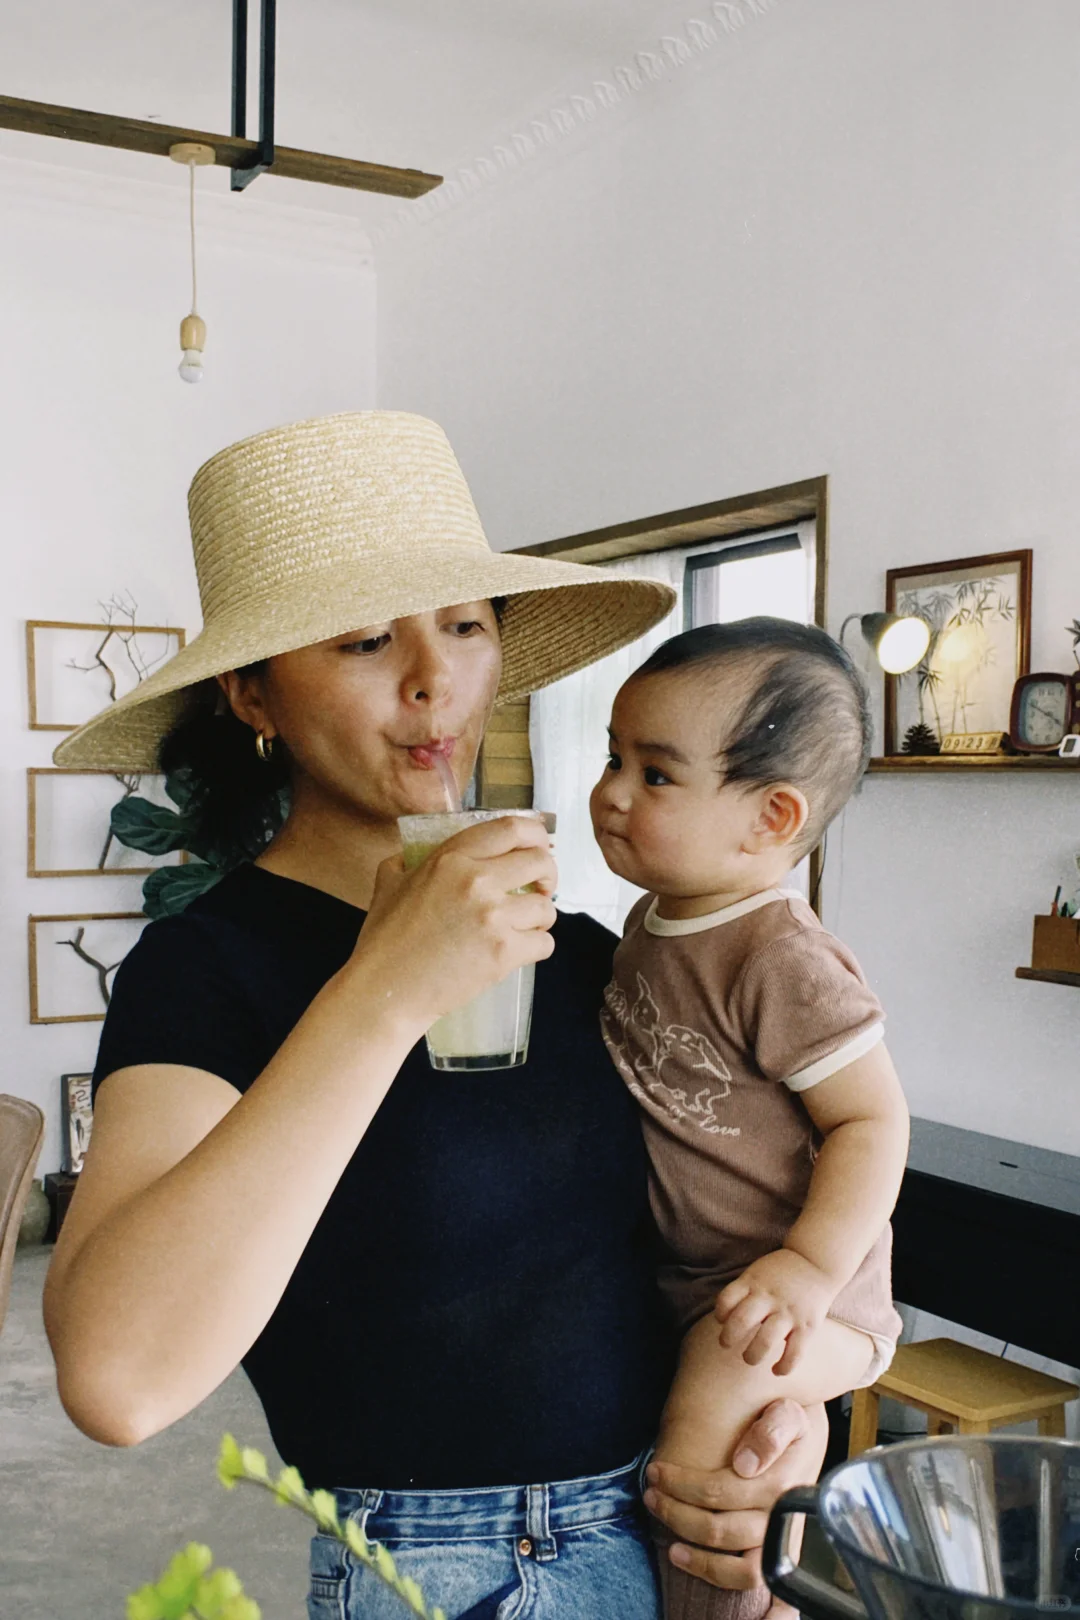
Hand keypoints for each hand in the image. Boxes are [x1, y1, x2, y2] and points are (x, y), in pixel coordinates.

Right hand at [348, 816, 557, 1033]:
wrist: (385, 990)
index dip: (535, 834)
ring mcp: (492, 917)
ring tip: (524, 926)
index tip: (538, 848)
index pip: (511, 827)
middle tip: (540, 889)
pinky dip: (537, 947)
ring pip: (546, 907)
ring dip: (540, 917)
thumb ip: (407, 860)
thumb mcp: (388, 882)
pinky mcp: (502, 952)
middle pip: (539, 861)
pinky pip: (545, 943)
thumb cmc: (384, 941)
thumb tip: (416, 852)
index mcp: (450, 858)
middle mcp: (475, 880)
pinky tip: (520, 950)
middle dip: (548, 875)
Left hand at [645, 1398, 827, 1614]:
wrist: (810, 1435)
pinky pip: (777, 1598)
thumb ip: (772, 1430)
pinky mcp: (785, 1557)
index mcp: (781, 1483)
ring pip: (739, 1570)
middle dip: (676, 1513)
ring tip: (669, 1544)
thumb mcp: (787, 1412)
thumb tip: (745, 1464)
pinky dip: (761, 1611)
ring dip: (700, 1562)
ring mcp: (784, 1542)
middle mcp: (782, 1518)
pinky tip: (736, 1607)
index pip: (719, 1491)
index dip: (681, 1485)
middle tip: (651, 1494)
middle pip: (719, 1529)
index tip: (655, 1472)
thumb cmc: (789, 1422)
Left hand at [715, 1251, 833, 1374]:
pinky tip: (776, 1371)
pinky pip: (794, 1353)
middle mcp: (769, 1297)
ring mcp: (789, 1312)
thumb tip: (724, 1320)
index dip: (720, 1313)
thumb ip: (743, 1292)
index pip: (727, 1299)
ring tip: (749, 1358)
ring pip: (765, 1340)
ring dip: (752, 1355)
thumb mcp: (757, 1272)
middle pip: (742, 1321)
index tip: (722, 1320)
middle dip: (728, 1337)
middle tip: (726, 1344)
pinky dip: (783, 1366)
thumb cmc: (780, 1272)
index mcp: (753, 1282)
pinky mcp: (807, 1326)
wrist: (816, 1261)